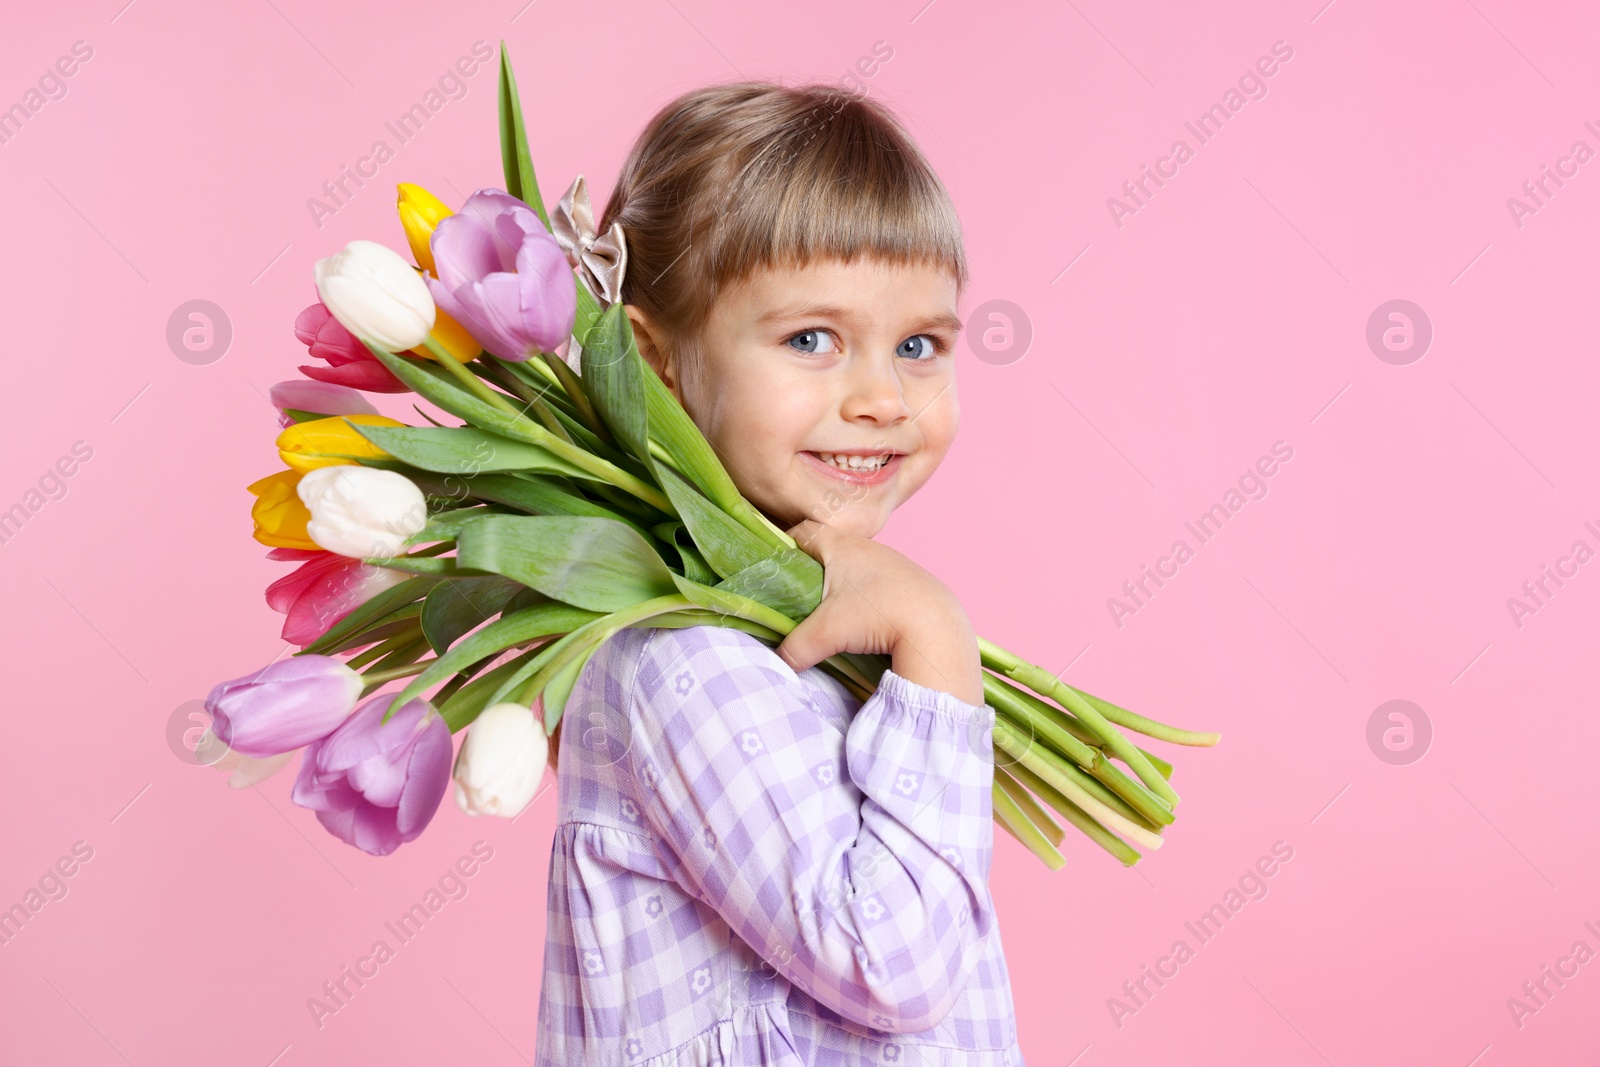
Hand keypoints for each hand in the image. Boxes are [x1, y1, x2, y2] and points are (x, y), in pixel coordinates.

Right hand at [775, 520, 983, 706]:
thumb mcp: (828, 632)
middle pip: (827, 550)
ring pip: (854, 567)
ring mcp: (891, 563)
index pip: (802, 532)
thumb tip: (780, 660)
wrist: (937, 626)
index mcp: (842, 545)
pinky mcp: (908, 582)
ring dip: (840, 585)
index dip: (783, 545)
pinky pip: (876, 583)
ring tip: (831, 612)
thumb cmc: (878, 616)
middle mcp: (867, 547)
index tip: (773, 566)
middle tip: (796, 595)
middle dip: (810, 570)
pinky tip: (865, 620)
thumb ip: (797, 645)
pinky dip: (865, 596)